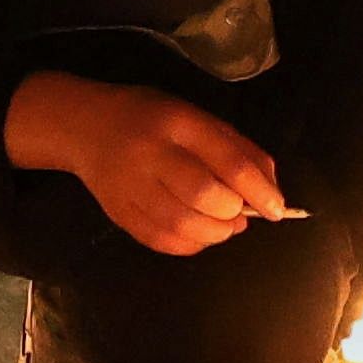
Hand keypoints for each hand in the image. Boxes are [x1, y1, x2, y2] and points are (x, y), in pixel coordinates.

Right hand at [3, 71, 292, 257]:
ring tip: (224, 226)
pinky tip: (199, 235)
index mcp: (178, 122)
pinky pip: (160, 240)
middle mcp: (151, 152)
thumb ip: (236, 148)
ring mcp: (130, 185)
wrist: (84, 127)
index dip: (259, 191)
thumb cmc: (152, 119)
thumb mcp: (196, 117)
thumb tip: (270, 190)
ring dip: (214, 233)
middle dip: (232, 212)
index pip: (227, 161)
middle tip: (241, 215)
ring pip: (181, 224)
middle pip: (203, 195)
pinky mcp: (117, 212)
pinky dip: (189, 245)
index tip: (278, 210)